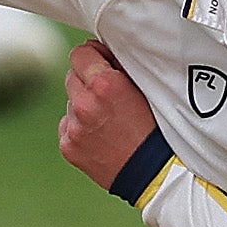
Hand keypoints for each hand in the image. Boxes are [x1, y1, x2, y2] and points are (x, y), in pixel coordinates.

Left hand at [57, 37, 155, 187]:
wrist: (156, 175)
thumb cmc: (159, 130)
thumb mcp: (147, 89)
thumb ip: (121, 66)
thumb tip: (101, 50)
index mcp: (104, 84)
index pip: (80, 53)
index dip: (93, 56)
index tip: (103, 62)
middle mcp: (84, 104)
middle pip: (72, 76)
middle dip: (88, 80)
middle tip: (109, 94)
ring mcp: (73, 127)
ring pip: (70, 102)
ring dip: (84, 104)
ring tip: (109, 120)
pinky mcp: (68, 146)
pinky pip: (67, 125)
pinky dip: (79, 127)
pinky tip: (101, 135)